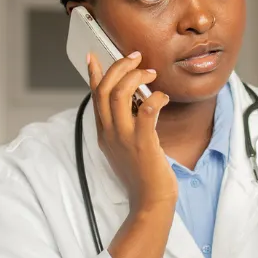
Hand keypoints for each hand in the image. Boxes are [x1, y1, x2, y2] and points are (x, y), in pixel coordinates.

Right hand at [88, 51, 177, 213]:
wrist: (150, 202)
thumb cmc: (143, 175)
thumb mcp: (124, 147)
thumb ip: (123, 125)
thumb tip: (133, 103)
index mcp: (103, 133)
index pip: (95, 96)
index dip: (94, 73)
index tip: (94, 56)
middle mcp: (110, 133)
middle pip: (106, 89)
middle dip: (120, 66)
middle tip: (137, 58)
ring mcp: (125, 138)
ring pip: (121, 94)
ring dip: (136, 77)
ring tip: (151, 74)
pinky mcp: (143, 143)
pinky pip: (148, 112)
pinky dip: (156, 98)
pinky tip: (163, 97)